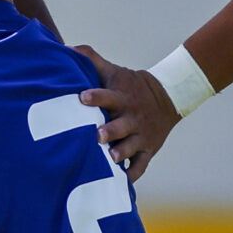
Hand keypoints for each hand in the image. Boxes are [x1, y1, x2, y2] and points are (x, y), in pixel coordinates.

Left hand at [76, 44, 180, 181]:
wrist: (168, 98)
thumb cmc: (129, 85)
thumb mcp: (113, 71)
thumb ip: (90, 59)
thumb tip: (65, 47)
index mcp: (121, 98)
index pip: (107, 96)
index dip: (96, 96)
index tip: (82, 97)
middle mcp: (131, 118)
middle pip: (121, 126)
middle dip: (110, 131)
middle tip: (97, 136)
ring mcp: (140, 136)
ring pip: (130, 148)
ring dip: (120, 154)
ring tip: (110, 160)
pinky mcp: (147, 151)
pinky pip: (140, 166)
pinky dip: (131, 176)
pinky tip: (119, 184)